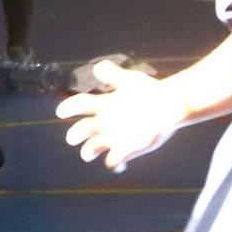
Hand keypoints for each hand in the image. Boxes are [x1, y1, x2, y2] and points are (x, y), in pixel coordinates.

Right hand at [57, 62, 184, 172]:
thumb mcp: (130, 80)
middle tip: (72, 138)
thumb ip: (113, 74)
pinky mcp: (126, 150)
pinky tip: (119, 164)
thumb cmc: (149, 91)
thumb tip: (97, 67)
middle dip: (75, 134)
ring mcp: (114, 136)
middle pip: (82, 130)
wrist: (170, 105)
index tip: (61, 112)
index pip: (80, 105)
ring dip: (88, 151)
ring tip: (90, 153)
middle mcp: (104, 121)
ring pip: (93, 147)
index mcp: (103, 104)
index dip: (69, 108)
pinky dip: (114, 164)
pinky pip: (113, 161)